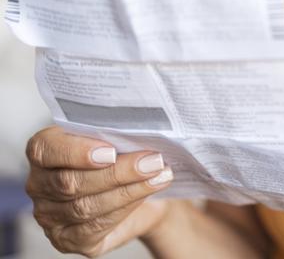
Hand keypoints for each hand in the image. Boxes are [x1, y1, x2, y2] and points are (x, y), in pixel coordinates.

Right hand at [25, 126, 173, 256]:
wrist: (141, 190)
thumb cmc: (123, 155)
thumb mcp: (117, 136)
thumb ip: (116, 132)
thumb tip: (137, 130)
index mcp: (44, 151)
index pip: (45, 149)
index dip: (76, 151)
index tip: (110, 151)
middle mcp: (39, 185)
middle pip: (71, 182)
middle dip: (117, 172)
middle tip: (152, 161)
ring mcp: (50, 216)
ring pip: (85, 206)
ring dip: (129, 190)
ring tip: (159, 174)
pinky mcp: (68, 239)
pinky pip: (95, 227)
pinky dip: (127, 207)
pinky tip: (148, 192)